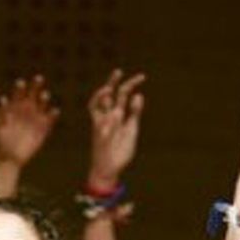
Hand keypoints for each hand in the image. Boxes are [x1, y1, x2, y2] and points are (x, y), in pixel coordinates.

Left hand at [0, 75, 58, 165]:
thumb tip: (3, 99)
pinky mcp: (44, 128)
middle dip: (36, 85)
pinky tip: (54, 111)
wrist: (9, 156)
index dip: (20, 87)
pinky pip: (50, 118)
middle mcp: (27, 109)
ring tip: (44, 95)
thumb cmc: (1, 139)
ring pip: (42, 104)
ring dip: (43, 98)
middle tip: (38, 78)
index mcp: (15, 106)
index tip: (21, 82)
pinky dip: (53, 114)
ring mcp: (36, 117)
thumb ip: (0, 114)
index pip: (18, 93)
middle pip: (33, 93)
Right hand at [87, 69, 144, 187]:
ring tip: (108, 89)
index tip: (142, 77)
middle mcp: (107, 116)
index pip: (122, 93)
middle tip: (119, 71)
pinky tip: (116, 115)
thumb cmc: (120, 150)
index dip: (131, 84)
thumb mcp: (131, 129)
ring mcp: (101, 126)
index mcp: (117, 113)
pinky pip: (101, 126)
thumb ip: (135, 113)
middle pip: (107, 95)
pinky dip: (108, 121)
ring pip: (97, 105)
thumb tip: (138, 95)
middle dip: (112, 83)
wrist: (110, 168)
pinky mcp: (99, 137)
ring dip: (100, 96)